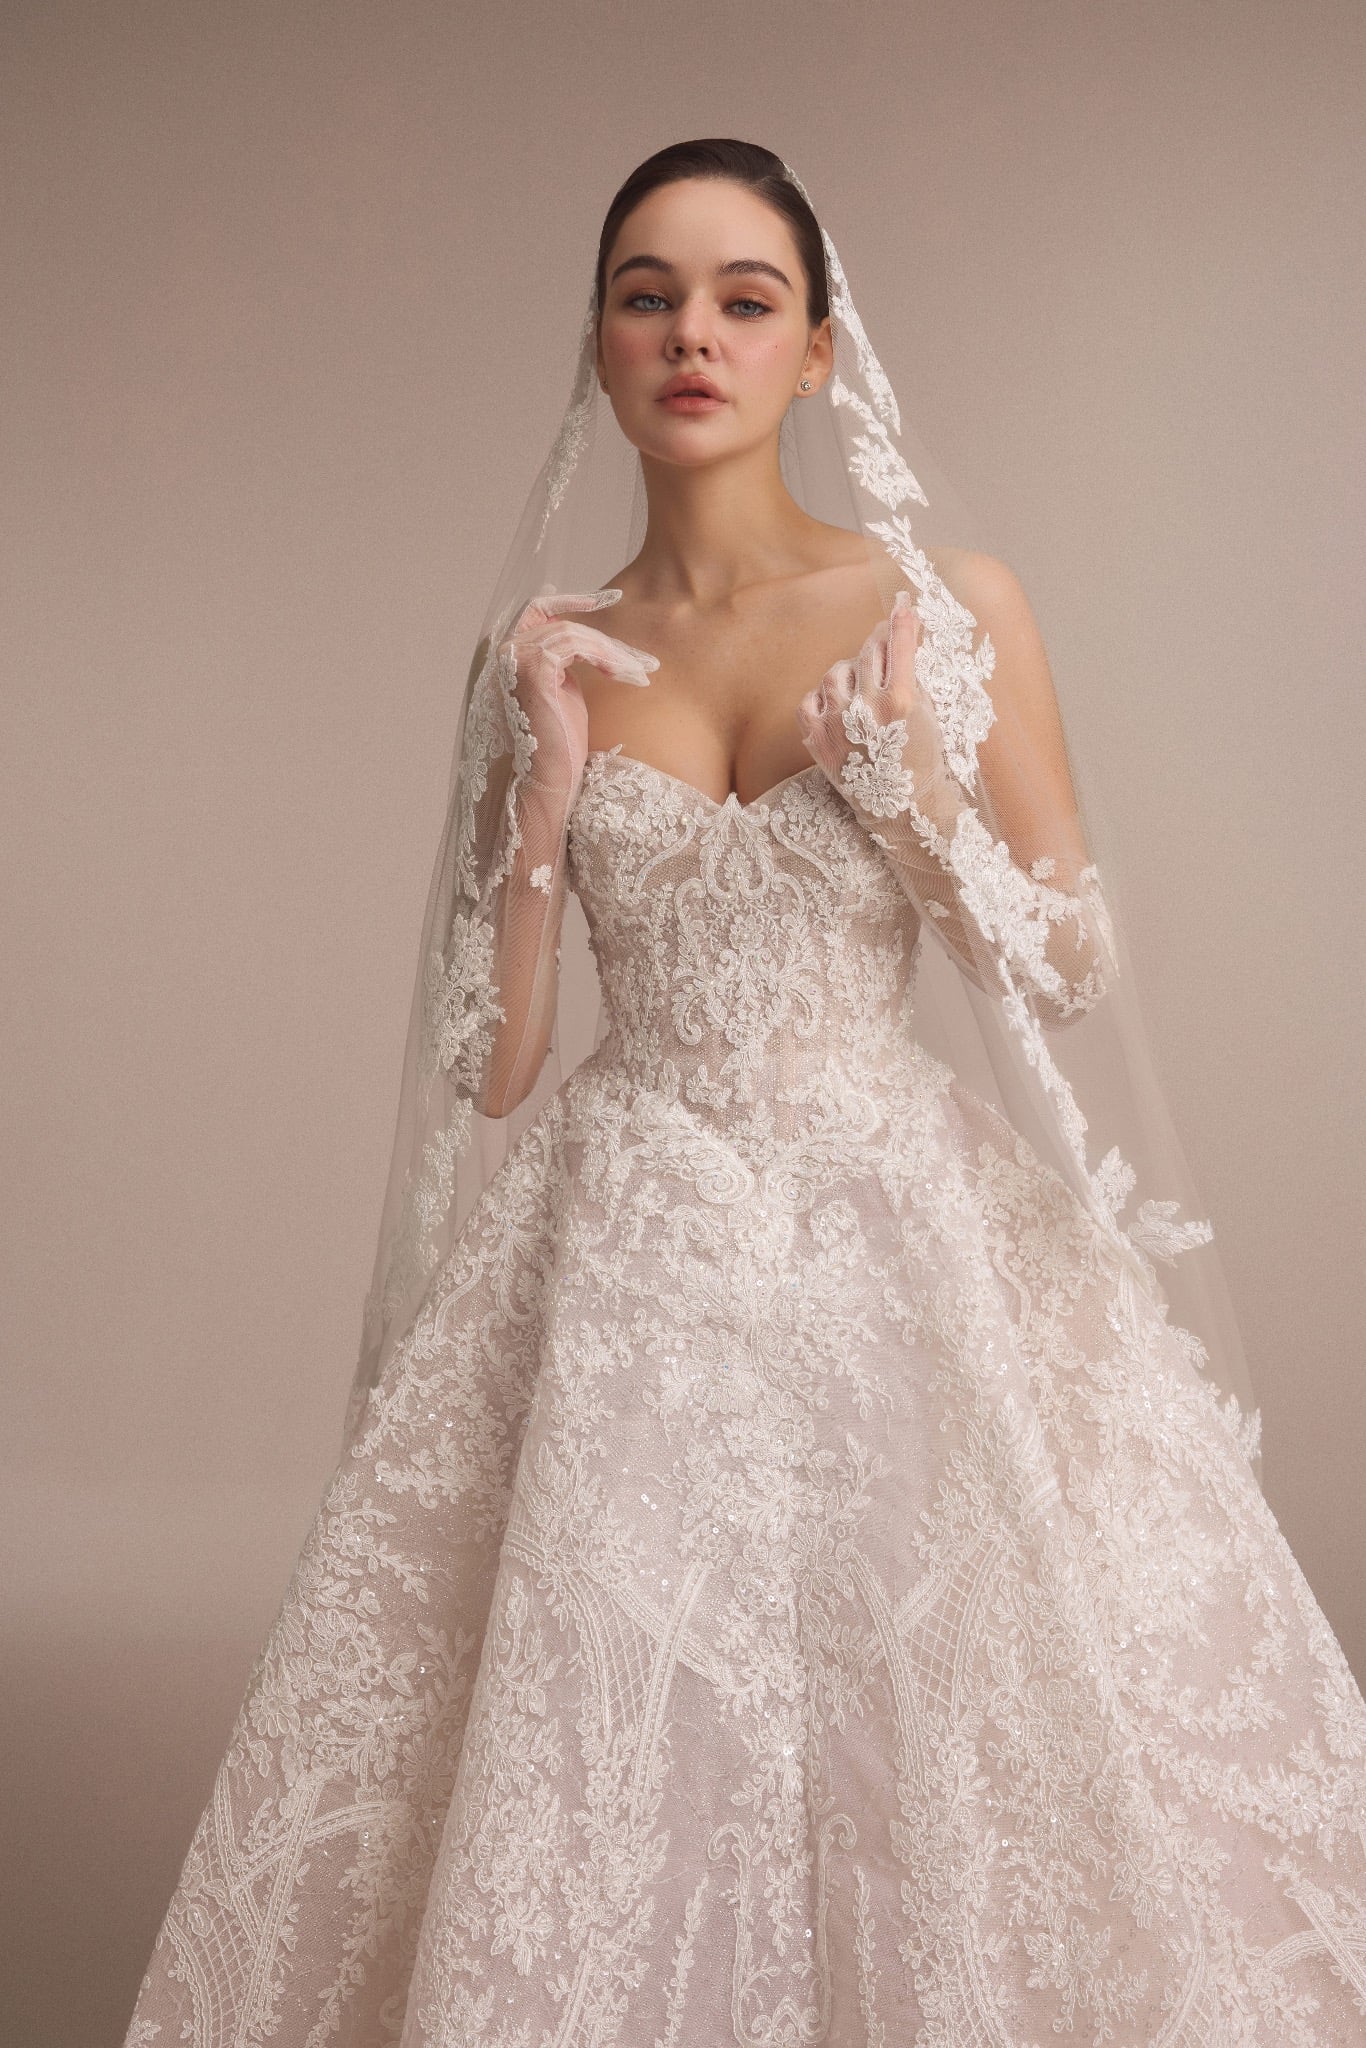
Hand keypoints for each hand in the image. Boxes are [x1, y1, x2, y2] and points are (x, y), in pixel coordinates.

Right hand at [499, 588, 657, 795]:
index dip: (571, 600)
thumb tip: (589, 643)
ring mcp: (512, 658)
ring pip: (572, 632)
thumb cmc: (556, 751)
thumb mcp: (562, 696)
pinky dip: (607, 657)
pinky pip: (577, 644)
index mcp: (505, 658)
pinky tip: (627, 677)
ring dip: (612, 651)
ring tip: (641, 674)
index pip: (535, 611)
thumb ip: (564, 664)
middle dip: (603, 631)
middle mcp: (500, 653)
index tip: (607, 599)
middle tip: (641, 654)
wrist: (543, 787)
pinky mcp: (533, 669)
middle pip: (559, 619)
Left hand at [796, 589, 958, 822]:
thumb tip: (903, 634)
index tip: (902, 602)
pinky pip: (811, 700)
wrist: (901, 810)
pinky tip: (838, 707)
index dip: (901, 619)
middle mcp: (866, 710)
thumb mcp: (928, 713)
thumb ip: (913, 673)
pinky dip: (823, 699)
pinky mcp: (816, 740)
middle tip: (884, 639)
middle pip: (867, 654)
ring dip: (850, 672)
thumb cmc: (921, 760)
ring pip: (836, 673)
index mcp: (901, 702)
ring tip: (862, 686)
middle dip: (877, 643)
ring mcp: (837, 725)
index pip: (898, 645)